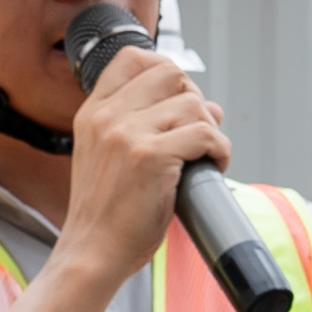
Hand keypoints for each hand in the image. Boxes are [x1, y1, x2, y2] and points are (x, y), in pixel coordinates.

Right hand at [62, 43, 230, 280]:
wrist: (91, 253)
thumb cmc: (106, 213)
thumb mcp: (110, 158)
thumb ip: (149, 126)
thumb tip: (210, 107)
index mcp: (93, 113)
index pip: (133, 58)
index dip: (166, 69)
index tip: (178, 98)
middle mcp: (106, 117)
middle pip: (170, 73)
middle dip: (194, 98)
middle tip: (197, 130)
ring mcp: (126, 135)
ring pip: (192, 103)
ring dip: (210, 128)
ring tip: (205, 154)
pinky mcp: (149, 157)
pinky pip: (203, 134)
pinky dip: (219, 149)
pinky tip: (213, 165)